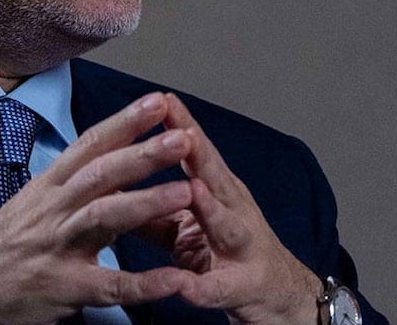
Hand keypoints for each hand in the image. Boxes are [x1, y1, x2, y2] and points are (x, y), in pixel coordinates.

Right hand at [0, 92, 196, 323]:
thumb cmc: (4, 246)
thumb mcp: (33, 203)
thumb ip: (73, 183)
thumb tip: (114, 155)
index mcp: (49, 187)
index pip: (90, 145)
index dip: (125, 122)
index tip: (158, 101)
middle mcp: (54, 210)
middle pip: (102, 174)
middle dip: (144, 153)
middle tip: (184, 137)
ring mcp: (59, 248)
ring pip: (105, 218)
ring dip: (148, 203)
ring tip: (187, 192)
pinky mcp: (65, 289)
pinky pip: (110, 285)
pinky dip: (145, 283)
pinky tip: (176, 280)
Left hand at [159, 94, 322, 324]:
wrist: (281, 297)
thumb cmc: (231, 252)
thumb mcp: (192, 225)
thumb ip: (156, 208)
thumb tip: (115, 188)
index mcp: (218, 192)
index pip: (198, 152)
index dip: (181, 125)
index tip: (160, 98)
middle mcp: (235, 212)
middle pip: (216, 177)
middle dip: (199, 154)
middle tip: (181, 130)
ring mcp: (243, 249)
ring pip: (227, 225)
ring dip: (211, 208)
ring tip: (193, 191)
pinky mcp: (244, 288)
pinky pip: (220, 288)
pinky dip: (203, 287)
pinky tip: (186, 286)